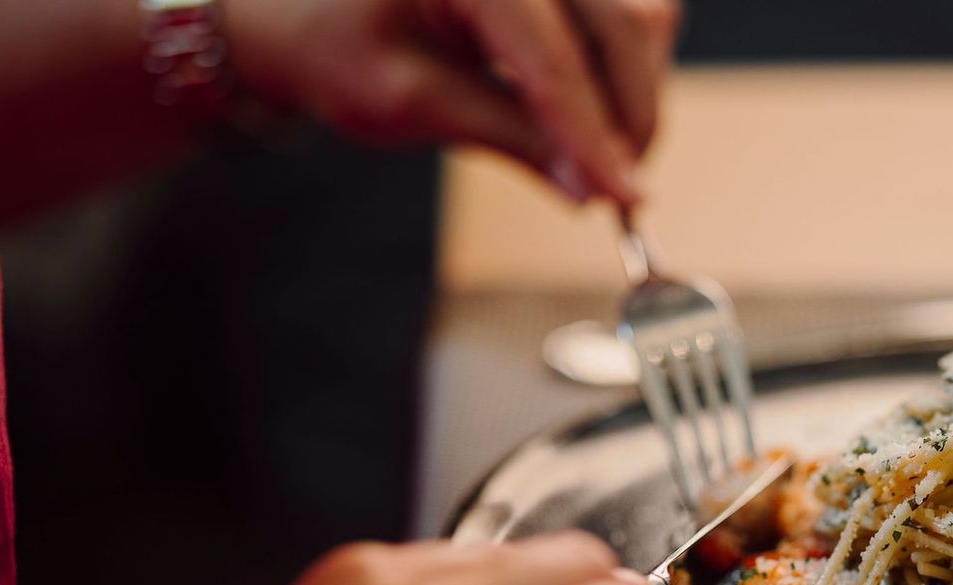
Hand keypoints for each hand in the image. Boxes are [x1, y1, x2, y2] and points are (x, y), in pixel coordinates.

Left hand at [223, 0, 678, 204]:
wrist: (311, 6)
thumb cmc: (343, 44)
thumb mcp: (413, 102)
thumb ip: (508, 138)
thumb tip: (590, 186)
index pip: (552, 60)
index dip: (594, 136)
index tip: (625, 197)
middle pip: (624, 21)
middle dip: (631, 111)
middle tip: (619, 185)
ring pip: (641, 13)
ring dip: (635, 87)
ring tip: (598, 146)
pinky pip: (631, 8)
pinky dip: (625, 62)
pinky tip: (591, 105)